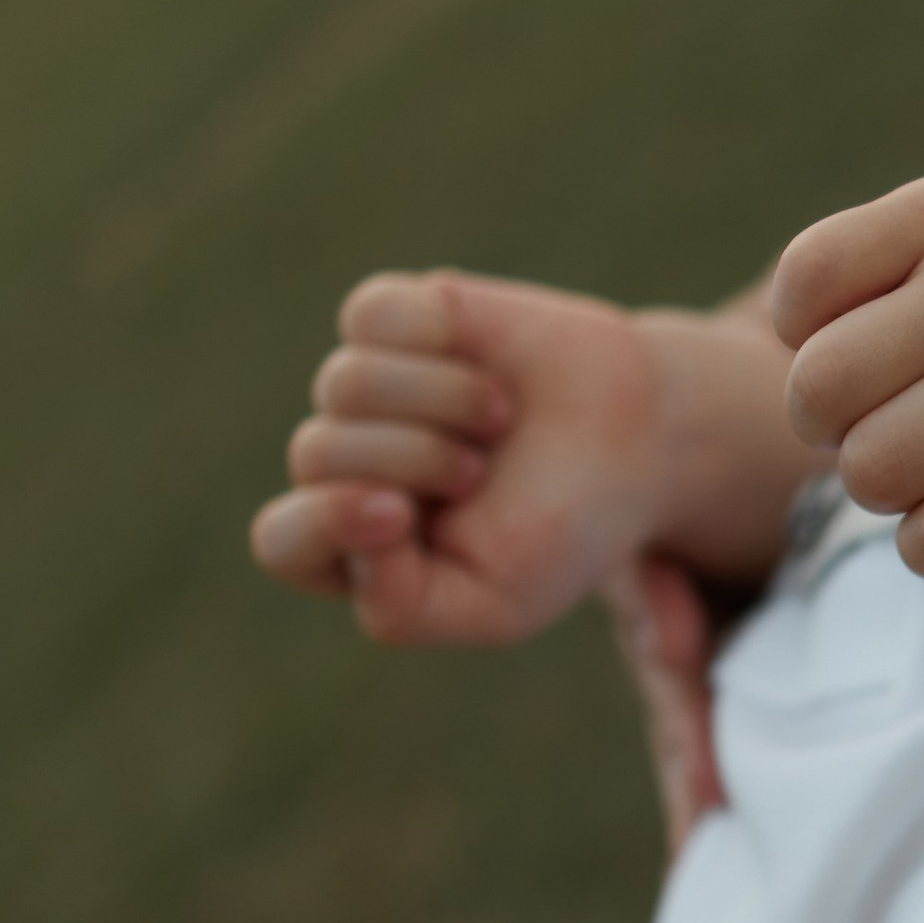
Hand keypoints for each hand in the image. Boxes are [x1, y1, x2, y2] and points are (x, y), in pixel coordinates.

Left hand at [251, 271, 803, 644]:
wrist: (638, 441)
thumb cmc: (563, 534)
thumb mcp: (495, 606)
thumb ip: (401, 606)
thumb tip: (342, 517)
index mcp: (354, 550)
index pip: (285, 542)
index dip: (327, 524)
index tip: (395, 516)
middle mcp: (344, 466)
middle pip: (316, 454)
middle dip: (415, 461)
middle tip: (481, 472)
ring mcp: (363, 392)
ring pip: (346, 384)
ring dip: (445, 403)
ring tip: (497, 420)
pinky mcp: (392, 320)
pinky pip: (371, 316)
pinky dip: (438, 337)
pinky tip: (481, 357)